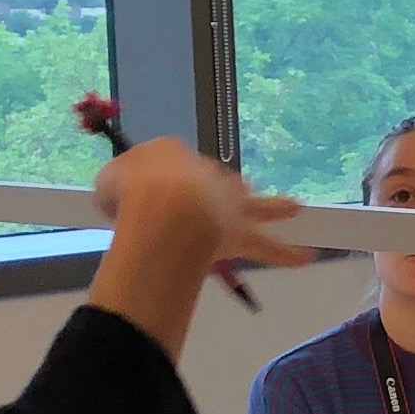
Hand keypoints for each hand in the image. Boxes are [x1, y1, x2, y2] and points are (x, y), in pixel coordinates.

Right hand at [94, 137, 325, 269]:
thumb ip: (116, 189)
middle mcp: (208, 175)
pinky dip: (286, 255)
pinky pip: (269, 247)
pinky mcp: (241, 234)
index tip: (153, 193)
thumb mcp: (108, 183)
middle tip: (240, 187)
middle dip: (228, 185)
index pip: (173, 166)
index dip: (162, 181)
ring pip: (259, 205)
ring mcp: (229, 204)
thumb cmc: (129, 191)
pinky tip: (305, 258)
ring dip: (277, 206)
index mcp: (172, 154)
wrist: (162, 205)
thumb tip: (117, 202)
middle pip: (222, 179)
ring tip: (296, 207)